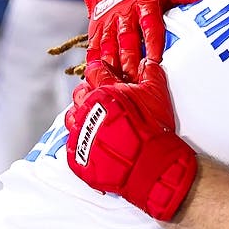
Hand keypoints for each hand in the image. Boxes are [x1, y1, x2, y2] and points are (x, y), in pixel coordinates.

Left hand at [66, 59, 197, 220]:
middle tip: (105, 103)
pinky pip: (73, 143)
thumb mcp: (157, 94)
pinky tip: (96, 142)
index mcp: (105, 91)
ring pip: (72, 117)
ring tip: (98, 124)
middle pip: (80, 93)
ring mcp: (81, 132)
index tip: (105, 76)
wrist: (150, 165)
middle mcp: (88, 109)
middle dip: (90, 95)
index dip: (101, 72)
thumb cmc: (153, 130)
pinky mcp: (78, 154)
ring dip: (83, 117)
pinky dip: (83, 141)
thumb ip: (150, 74)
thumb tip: (148, 63)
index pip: (95, 71)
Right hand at [83, 0, 202, 86]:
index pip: (150, 26)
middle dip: (129, 62)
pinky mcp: (97, 22)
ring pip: (109, 44)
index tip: (155, 62)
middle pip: (127, 40)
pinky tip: (96, 73)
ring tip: (115, 82)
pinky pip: (94, 42)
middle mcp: (124, 10)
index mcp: (143, 1)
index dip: (152, 44)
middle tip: (133, 82)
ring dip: (111, 64)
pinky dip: (95, 58)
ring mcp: (108, 17)